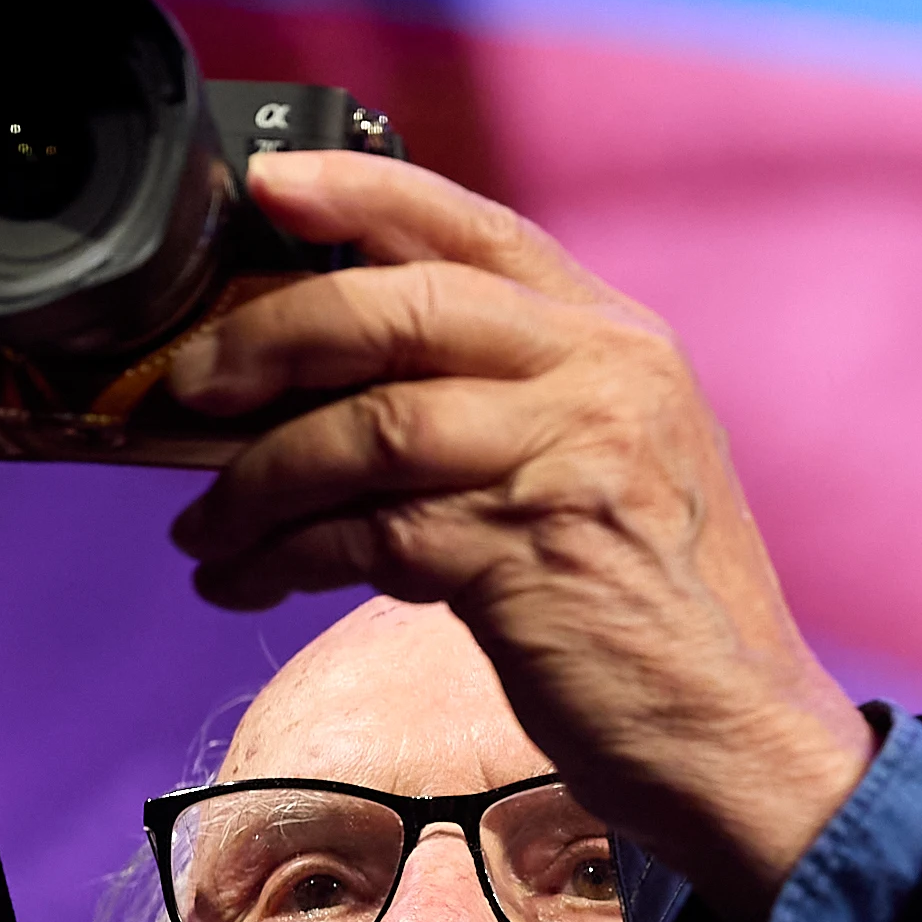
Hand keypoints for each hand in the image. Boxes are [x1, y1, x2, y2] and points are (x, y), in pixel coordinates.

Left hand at [163, 153, 876, 921]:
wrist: (735, 738)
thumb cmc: (649, 612)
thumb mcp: (602, 464)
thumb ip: (503, 400)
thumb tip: (329, 379)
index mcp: (617, 340)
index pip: (475, 226)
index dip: (360, 192)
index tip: (266, 183)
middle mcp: (602, 378)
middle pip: (400, 308)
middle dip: (269, 339)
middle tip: (186, 385)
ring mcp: (571, 461)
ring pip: (368, 426)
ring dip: (258, 479)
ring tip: (205, 530)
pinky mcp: (531, 556)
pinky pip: (367, 533)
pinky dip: (284, 558)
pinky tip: (246, 583)